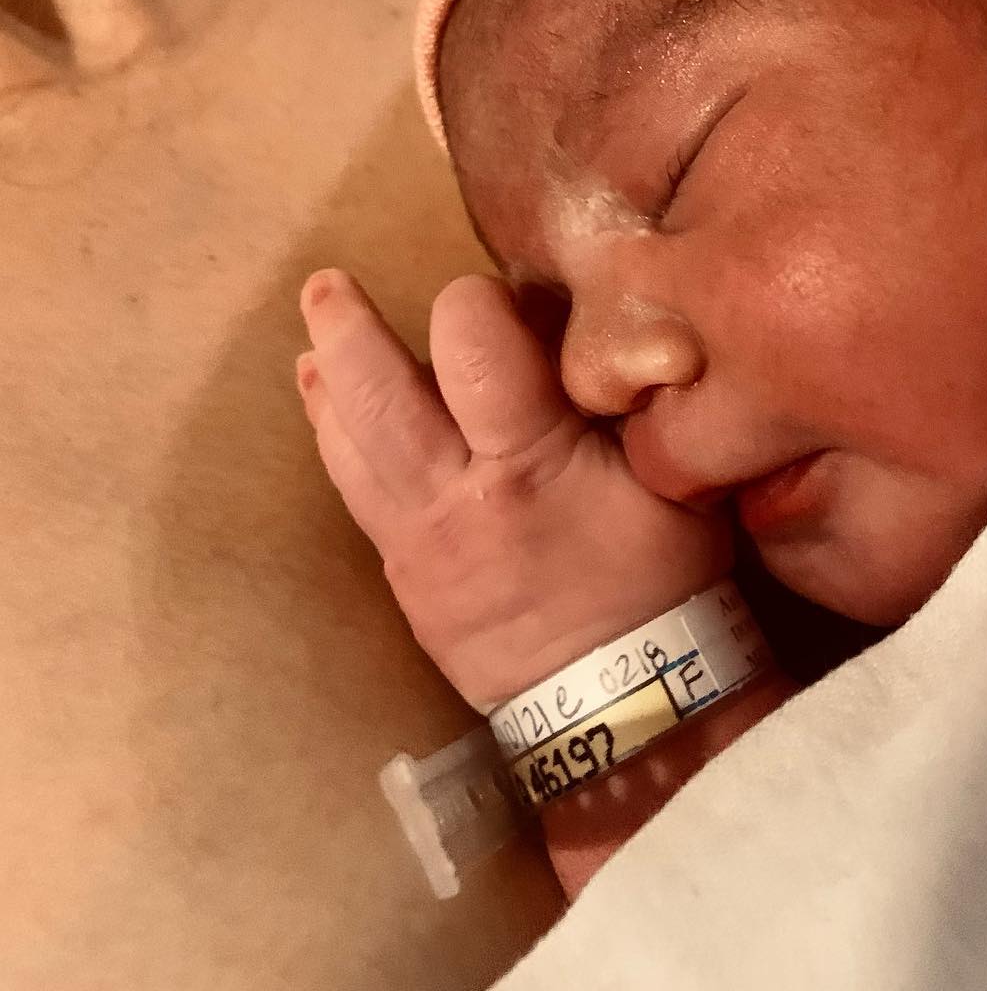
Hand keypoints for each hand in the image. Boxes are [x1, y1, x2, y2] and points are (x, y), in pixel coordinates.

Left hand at [295, 270, 732, 708]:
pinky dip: (340, 447)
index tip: (499, 298)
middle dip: (348, 331)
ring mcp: (417, 544)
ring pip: (350, 451)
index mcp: (527, 463)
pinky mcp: (403, 581)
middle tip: (324, 284)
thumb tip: (591, 327)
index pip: (472, 347)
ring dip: (328, 389)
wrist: (621, 706)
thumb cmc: (660, 580)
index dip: (474, 301)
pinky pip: (357, 499)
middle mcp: (454, 498)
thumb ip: (623, 400)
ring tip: (312, 345)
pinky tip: (332, 417)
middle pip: (377, 398)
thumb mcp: (669, 476)